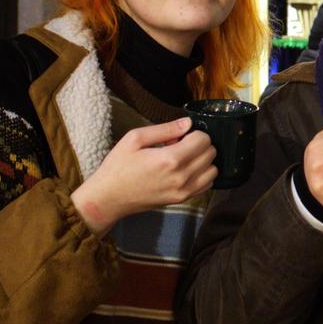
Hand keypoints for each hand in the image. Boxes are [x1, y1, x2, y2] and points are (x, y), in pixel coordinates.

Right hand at [70, 117, 217, 235]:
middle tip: (179, 146)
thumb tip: (188, 123)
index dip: (194, 133)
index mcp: (170, 159)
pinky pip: (207, 185)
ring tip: (183, 158)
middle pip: (211, 153)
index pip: (203, 140)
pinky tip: (186, 170)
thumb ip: (165, 129)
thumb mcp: (135, 139)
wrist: (109, 197)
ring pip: (213, 170)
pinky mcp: (182, 200)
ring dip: (203, 160)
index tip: (178, 136)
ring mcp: (184, 191)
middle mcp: (182, 177)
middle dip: (199, 144)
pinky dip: (202, 175)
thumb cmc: (118, 166)